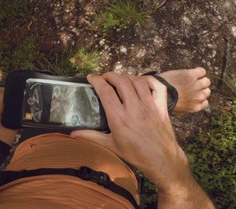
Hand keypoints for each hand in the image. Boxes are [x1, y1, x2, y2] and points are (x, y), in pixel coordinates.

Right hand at [71, 73, 186, 188]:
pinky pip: (157, 85)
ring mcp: (149, 106)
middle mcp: (134, 109)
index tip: (91, 78)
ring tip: (120, 80)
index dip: (96, 80)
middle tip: (104, 78)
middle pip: (121, 81)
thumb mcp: (111, 146)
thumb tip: (73, 134)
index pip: (105, 91)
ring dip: (126, 76)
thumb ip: (92, 137)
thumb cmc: (136, 155)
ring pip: (137, 80)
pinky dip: (148, 79)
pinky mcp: (161, 106)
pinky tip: (141, 82)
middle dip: (110, 75)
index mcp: (119, 118)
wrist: (162, 161)